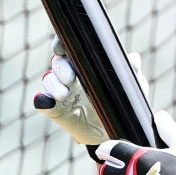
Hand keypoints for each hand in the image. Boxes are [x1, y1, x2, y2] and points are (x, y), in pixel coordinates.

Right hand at [34, 38, 149, 144]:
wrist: (115, 131)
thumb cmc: (121, 102)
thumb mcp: (130, 87)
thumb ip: (131, 72)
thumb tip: (133, 58)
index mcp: (85, 65)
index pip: (69, 47)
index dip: (61, 43)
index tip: (62, 47)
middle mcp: (70, 75)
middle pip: (57, 62)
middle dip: (60, 66)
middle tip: (70, 77)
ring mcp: (61, 91)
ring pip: (49, 79)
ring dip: (54, 84)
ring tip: (65, 93)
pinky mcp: (56, 109)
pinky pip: (42, 102)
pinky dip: (42, 101)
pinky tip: (47, 102)